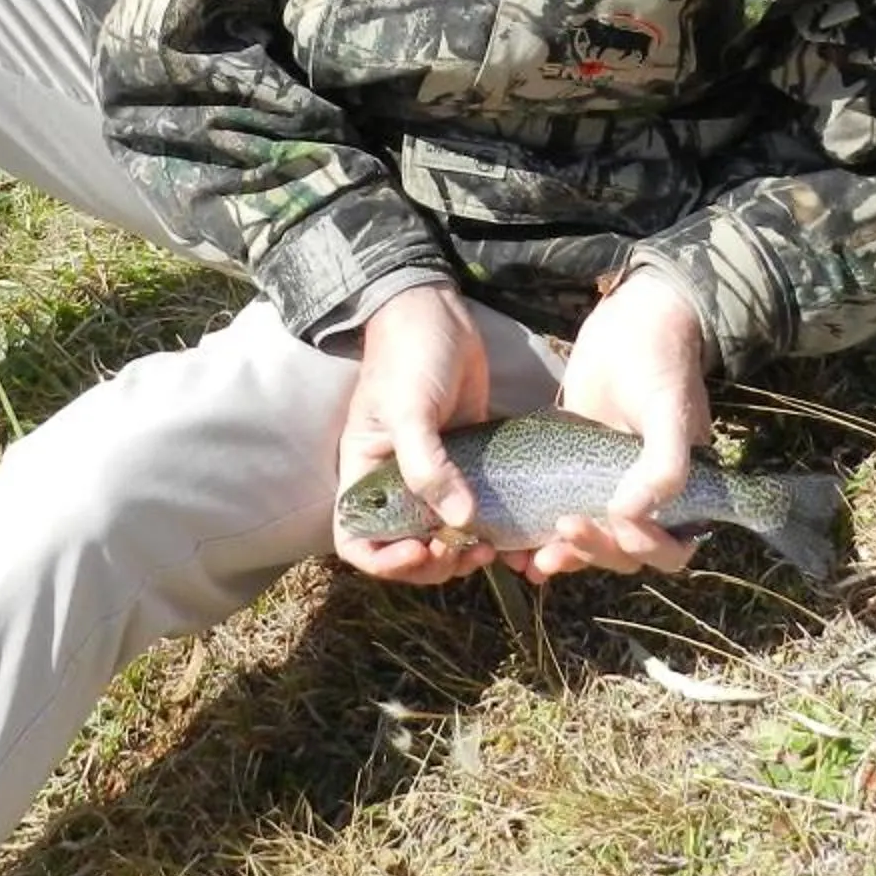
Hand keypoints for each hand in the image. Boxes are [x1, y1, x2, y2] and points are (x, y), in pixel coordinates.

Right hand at [334, 282, 495, 584]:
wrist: (437, 312)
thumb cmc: (409, 356)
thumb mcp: (410, 410)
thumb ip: (427, 465)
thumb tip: (459, 520)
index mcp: (366, 474)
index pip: (358, 538)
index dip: (385, 559)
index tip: (423, 550)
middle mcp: (394, 483)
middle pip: (406, 548)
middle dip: (436, 563)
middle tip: (470, 552)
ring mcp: (432, 475)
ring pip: (443, 536)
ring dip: (466, 554)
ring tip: (494, 548)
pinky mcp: (467, 464)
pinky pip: (475, 508)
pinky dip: (492, 529)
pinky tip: (517, 537)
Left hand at [507, 269, 709, 581]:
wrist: (633, 320)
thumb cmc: (661, 363)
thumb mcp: (670, 412)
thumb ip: (665, 466)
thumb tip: (630, 517)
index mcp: (685, 493)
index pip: (667, 549)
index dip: (642, 547)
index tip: (614, 521)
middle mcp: (649, 498)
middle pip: (625, 552)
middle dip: (595, 550)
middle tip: (563, 530)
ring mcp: (610, 487)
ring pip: (593, 540)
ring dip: (567, 553)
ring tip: (533, 558)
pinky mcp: (575, 472)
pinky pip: (563, 514)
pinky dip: (544, 536)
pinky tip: (520, 549)